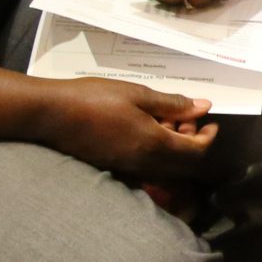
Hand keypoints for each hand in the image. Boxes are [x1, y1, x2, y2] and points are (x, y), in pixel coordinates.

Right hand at [34, 77, 221, 180]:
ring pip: (164, 164)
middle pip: (183, 162)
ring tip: (163, 116)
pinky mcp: (113, 166)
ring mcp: (127, 167)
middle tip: (184, 115)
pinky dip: (154, 148)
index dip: (208, 137)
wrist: (52, 114)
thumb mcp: (138, 94)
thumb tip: (204, 107)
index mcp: (154, 144)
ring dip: (172, 143)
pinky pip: (146, 164)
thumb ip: (173, 104)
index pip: (195, 151)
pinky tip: (143, 126)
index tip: (209, 120)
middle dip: (191, 139)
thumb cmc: (95, 98)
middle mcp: (144, 162)